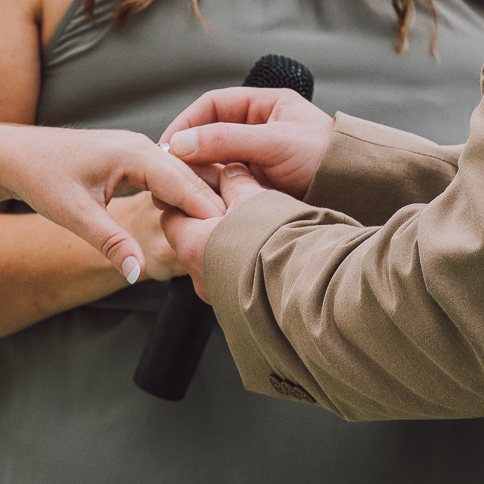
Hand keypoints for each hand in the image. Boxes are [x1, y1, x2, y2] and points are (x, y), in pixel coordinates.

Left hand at [0, 125, 223, 285]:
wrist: (16, 155)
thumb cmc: (41, 177)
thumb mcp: (75, 214)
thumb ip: (111, 243)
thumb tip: (138, 274)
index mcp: (134, 153)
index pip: (185, 184)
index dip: (211, 212)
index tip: (234, 238)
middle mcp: (142, 146)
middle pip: (191, 178)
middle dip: (215, 208)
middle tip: (242, 241)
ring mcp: (139, 150)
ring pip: (181, 177)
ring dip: (201, 203)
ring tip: (227, 234)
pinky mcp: (133, 159)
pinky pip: (168, 177)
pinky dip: (183, 197)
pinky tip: (196, 221)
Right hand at [160, 88, 334, 196]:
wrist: (359, 192)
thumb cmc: (326, 158)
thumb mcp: (274, 143)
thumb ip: (227, 140)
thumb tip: (179, 145)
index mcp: (263, 106)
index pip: (212, 106)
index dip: (186, 123)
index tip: (167, 145)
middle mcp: (257, 129)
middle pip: (209, 135)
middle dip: (188, 153)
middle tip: (168, 173)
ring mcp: (257, 158)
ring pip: (215, 163)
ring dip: (198, 175)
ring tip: (181, 191)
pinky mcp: (259, 186)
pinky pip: (227, 185)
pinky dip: (213, 192)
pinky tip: (203, 203)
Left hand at [161, 164, 265, 299]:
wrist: (311, 283)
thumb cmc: (278, 239)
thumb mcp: (254, 198)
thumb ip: (235, 182)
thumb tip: (230, 172)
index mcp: (193, 245)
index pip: (172, 217)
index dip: (187, 200)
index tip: (206, 191)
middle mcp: (199, 277)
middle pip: (192, 242)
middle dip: (210, 224)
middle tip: (234, 208)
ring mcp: (217, 297)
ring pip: (213, 263)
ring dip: (227, 247)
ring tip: (255, 231)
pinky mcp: (237, 310)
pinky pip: (231, 282)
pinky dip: (240, 267)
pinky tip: (263, 256)